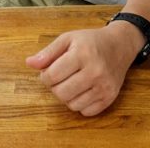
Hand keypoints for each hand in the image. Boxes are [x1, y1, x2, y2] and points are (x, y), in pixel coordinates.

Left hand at [25, 23, 143, 115]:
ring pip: (72, 105)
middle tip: (61, 77)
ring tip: (72, 82)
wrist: (120, 45)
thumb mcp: (68, 39)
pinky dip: (80, 103)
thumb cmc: (90, 41)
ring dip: (67, 96)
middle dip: (55, 87)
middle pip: (60, 93)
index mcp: (82, 53)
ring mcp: (103, 86)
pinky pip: (85, 111)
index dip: (45, 76)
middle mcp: (95, 71)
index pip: (51, 76)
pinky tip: (83, 89)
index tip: (49, 71)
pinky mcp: (110, 97)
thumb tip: (29, 63)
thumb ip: (48, 52)